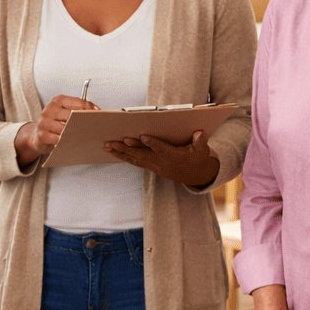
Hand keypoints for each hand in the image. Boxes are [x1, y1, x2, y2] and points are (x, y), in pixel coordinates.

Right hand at [15, 94, 96, 164]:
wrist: (36, 136)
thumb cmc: (54, 123)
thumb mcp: (64, 112)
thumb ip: (79, 109)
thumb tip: (97, 111)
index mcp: (58, 101)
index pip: (78, 102)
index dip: (89, 109)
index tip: (98, 115)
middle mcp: (50, 110)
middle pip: (72, 116)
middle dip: (84, 122)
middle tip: (93, 128)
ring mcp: (44, 122)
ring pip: (65, 128)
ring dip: (75, 133)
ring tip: (83, 136)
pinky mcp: (42, 135)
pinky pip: (58, 139)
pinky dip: (66, 142)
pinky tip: (71, 142)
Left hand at [104, 129, 219, 187]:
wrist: (195, 175)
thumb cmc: (198, 158)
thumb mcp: (203, 150)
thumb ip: (200, 142)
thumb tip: (200, 133)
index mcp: (173, 156)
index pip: (161, 149)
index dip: (152, 143)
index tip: (143, 136)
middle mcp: (161, 162)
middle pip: (142, 155)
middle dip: (126, 148)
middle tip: (113, 142)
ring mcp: (154, 165)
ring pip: (134, 159)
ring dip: (120, 152)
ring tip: (106, 146)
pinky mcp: (150, 166)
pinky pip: (134, 161)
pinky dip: (122, 156)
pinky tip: (112, 152)